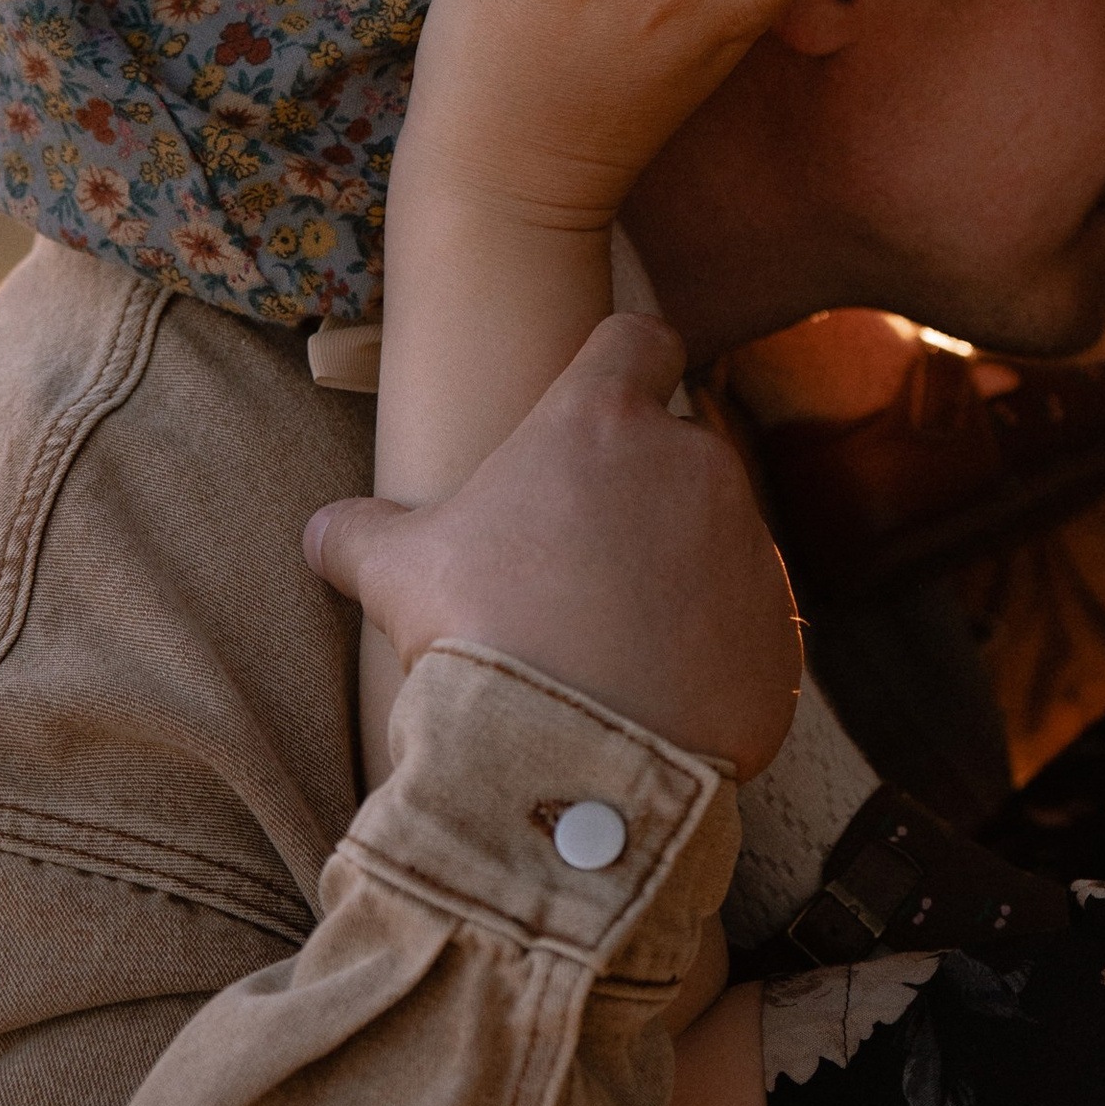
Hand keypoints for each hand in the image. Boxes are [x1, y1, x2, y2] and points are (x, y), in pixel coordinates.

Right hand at [307, 316, 802, 781]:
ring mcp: (750, 547)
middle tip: (576, 561)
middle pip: (677, 451)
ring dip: (676, 570)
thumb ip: (361, 534)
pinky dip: (710, 645)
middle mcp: (696, 464)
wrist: (568, 763)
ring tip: (609, 639)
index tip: (601, 399)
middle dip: (637, 493)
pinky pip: (746, 622)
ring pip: (716, 537)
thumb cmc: (479, 638)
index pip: (638, 341)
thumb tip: (324, 532)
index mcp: (605, 421)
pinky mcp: (779, 631)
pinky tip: (653, 690)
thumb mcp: (398, 574)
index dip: (620, 364)